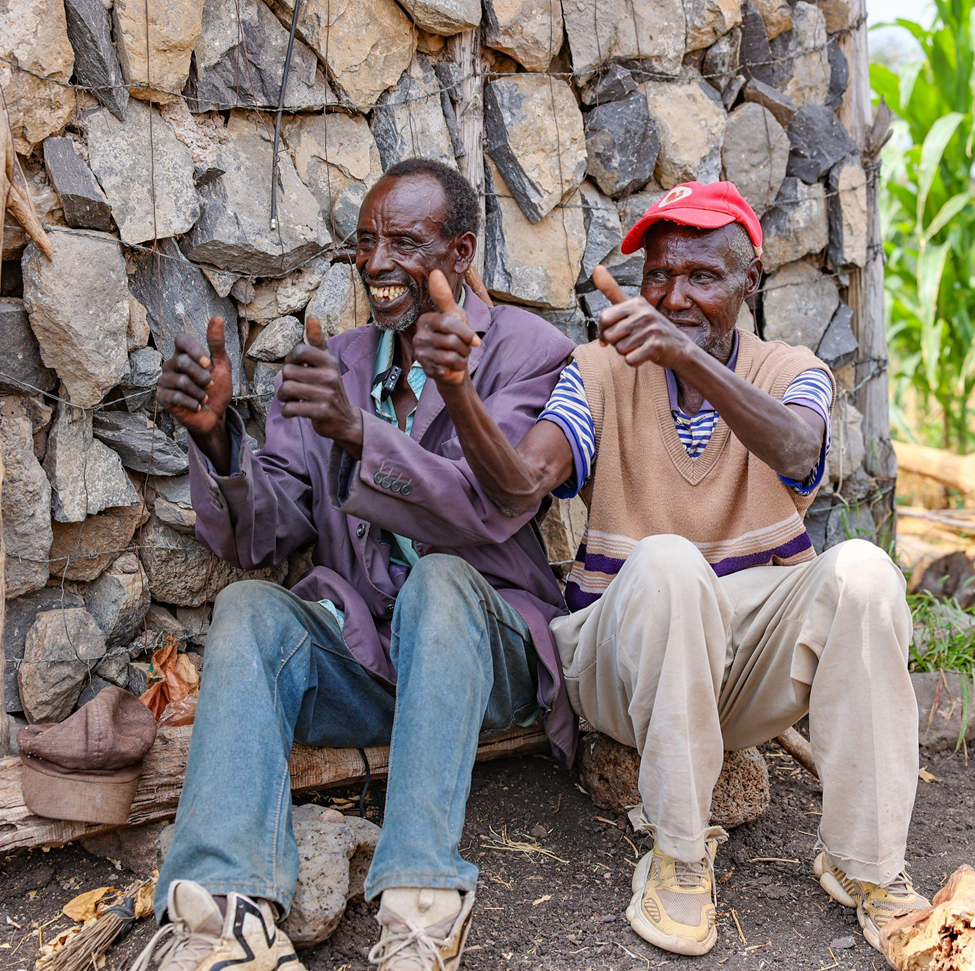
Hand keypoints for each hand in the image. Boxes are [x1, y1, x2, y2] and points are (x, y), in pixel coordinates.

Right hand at [156, 316, 232, 438]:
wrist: (214, 416)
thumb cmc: (217, 389)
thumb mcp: (222, 365)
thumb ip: (216, 343)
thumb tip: (217, 318)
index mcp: (184, 354)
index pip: (181, 340)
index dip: (195, 350)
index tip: (209, 363)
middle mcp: (171, 365)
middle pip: (182, 362)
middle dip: (202, 376)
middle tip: (210, 385)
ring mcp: (164, 380)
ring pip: (180, 381)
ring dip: (199, 393)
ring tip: (204, 398)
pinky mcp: (161, 397)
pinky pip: (175, 396)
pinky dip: (192, 403)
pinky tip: (197, 406)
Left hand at [278, 316, 362, 450]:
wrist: (345, 419)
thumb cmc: (330, 387)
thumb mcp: (327, 362)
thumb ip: (317, 341)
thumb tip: (312, 317)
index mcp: (329, 361)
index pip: (298, 351)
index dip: (290, 360)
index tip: (297, 368)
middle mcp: (330, 376)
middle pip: (287, 372)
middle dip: (285, 382)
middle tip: (295, 388)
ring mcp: (327, 394)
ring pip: (287, 389)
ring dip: (284, 397)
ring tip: (293, 399)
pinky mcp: (321, 412)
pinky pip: (290, 408)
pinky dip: (287, 411)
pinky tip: (294, 411)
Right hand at [414, 269, 480, 386]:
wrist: (454, 364)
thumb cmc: (455, 336)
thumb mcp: (454, 315)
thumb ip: (445, 296)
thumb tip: (435, 272)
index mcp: (426, 320)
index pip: (448, 324)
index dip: (466, 333)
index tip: (475, 340)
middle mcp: (419, 336)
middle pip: (451, 341)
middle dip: (465, 347)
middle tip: (463, 349)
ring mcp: (420, 354)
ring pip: (450, 356)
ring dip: (462, 358)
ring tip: (458, 356)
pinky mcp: (425, 369)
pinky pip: (447, 369)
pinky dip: (456, 369)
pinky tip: (452, 367)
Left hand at [593, 265, 692, 368]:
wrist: (678, 347)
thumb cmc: (649, 327)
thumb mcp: (632, 306)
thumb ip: (612, 289)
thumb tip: (596, 268)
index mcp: (636, 302)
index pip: (604, 318)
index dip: (604, 330)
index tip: (614, 333)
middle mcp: (644, 312)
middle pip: (610, 336)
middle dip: (616, 342)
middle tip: (631, 339)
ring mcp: (652, 328)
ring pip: (619, 349)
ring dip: (626, 352)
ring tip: (640, 345)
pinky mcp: (657, 346)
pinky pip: (630, 359)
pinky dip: (635, 360)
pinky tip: (645, 353)